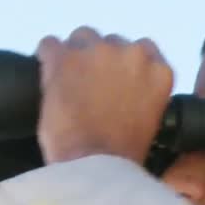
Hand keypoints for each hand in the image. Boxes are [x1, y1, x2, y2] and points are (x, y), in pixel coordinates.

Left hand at [34, 26, 173, 164]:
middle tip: (87, 86)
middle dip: (99, 59)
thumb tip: (122, 88)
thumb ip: (141, 93)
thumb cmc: (122, 155)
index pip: (143, 51)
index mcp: (159, 71)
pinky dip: (46, 57)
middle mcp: (133, 53)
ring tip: (66, 82)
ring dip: (74, 55)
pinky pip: (49, 44)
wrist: (95, 166)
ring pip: (81, 38)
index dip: (124, 65)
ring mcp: (98, 51)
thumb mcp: (149, 120)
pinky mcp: (64, 57)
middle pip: (111, 41)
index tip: (113, 81)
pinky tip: (45, 75)